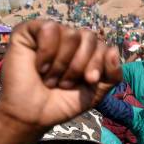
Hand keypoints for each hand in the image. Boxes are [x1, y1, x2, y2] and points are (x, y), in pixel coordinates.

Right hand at [0, 20, 121, 132]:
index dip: (98, 63)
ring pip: (70, 34)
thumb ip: (113, 75)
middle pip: (88, 36)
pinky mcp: (28, 31)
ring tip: (50, 79)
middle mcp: (69, 39)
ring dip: (61, 64)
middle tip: (65, 83)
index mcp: (86, 51)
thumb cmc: (62, 103)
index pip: (103, 45)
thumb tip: (114, 50)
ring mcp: (50, 34)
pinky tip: (39, 67)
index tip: (89, 81)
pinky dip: (46, 52)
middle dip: (79, 65)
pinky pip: (49, 28)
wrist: (32, 115)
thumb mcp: (96, 92)